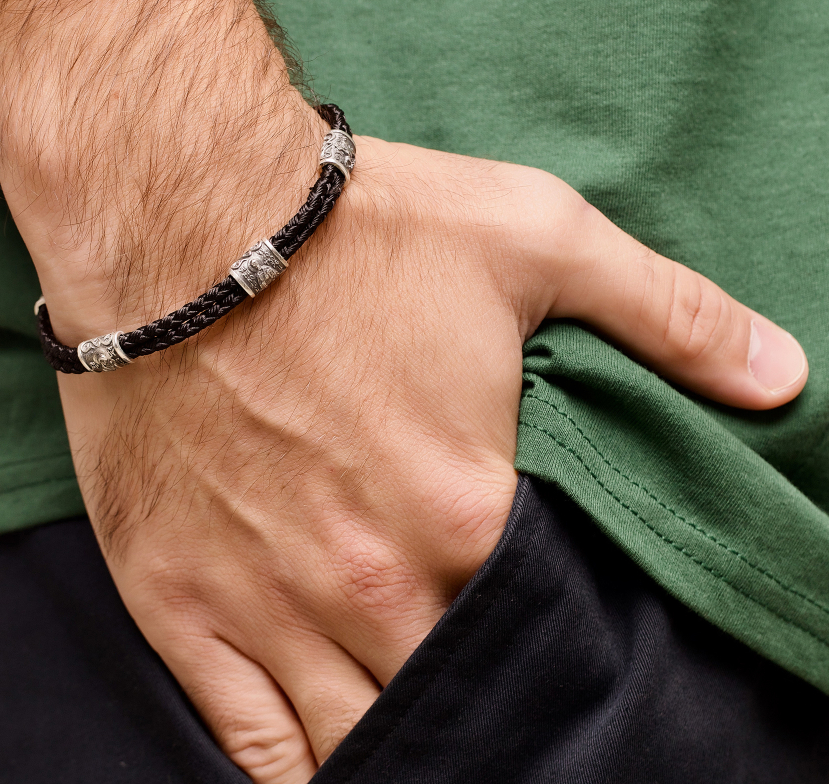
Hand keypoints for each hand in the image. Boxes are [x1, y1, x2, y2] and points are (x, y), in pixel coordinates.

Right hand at [58, 135, 806, 783]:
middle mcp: (373, 581)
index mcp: (467, 512)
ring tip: (421, 730)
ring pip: (355, 744)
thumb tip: (784, 378)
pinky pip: (247, 742)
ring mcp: (268, 603)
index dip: (560, 645)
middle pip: (454, 702)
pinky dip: (292, 774)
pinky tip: (324, 763)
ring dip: (397, 747)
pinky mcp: (180, 598)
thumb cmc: (353, 229)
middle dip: (481, 704)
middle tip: (488, 689)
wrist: (181, 220)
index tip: (556, 639)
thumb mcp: (534, 236)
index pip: (547, 636)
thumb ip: (669, 314)